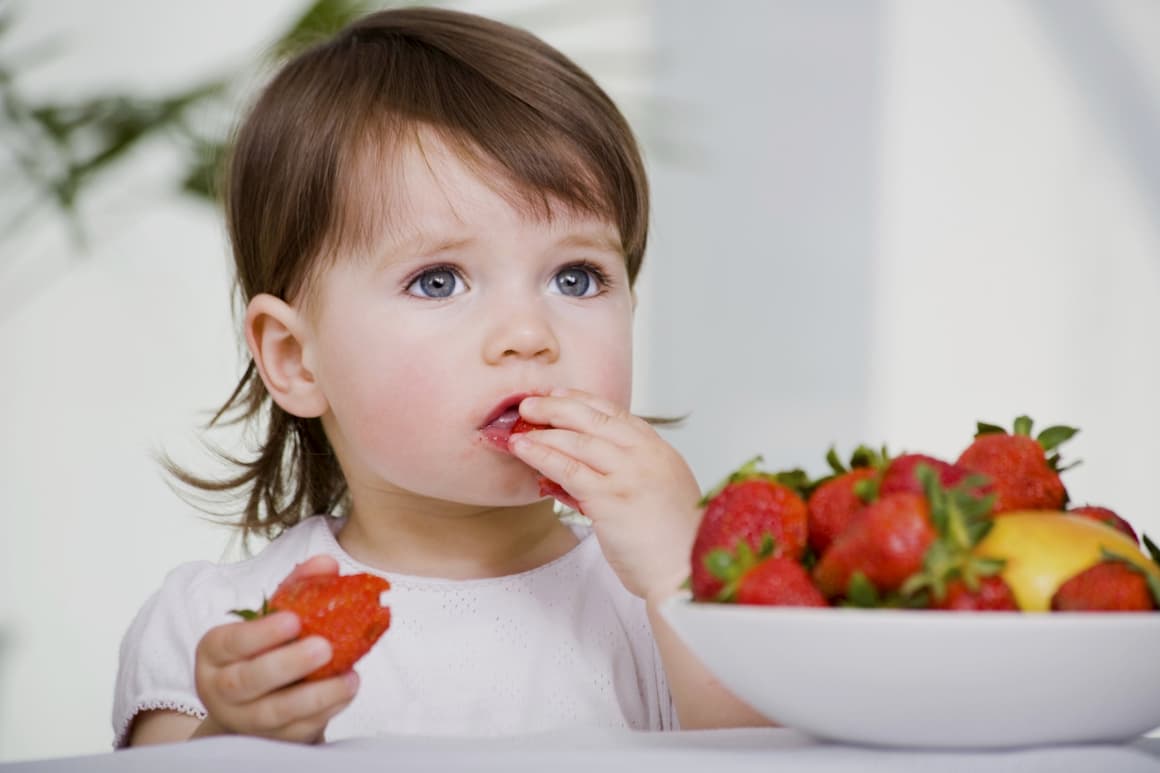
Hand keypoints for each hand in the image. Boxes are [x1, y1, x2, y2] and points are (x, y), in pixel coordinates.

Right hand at [193, 555, 358, 742]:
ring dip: (315, 696)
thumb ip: (298, 587)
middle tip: (323, 647)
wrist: (255, 701)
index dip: (260, 633)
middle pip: (247, 681)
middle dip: (287, 664)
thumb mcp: (272, 616)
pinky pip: (298, 729)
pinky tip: (347, 691)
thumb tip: (327, 563)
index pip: (230, 642)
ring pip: (274, 713)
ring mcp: (245, 719)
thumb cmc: (264, 649)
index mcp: (215, 652)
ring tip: (348, 678)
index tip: (293, 619)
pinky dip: (326, 711)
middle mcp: (222, 689)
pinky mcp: (273, 740)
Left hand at [509, 388, 701, 600]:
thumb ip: (622, 477)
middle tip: (530, 405)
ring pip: (576, 440)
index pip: (616, 414)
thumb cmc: (671, 543)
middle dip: (557, 407)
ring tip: (518, 429)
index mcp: (659, 452)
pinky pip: (567, 468)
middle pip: (593, 419)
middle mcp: (645, 455)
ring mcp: (628, 473)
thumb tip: (575, 471)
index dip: (583, 401)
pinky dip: (540, 455)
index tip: (560, 395)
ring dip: (543, 432)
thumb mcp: (655, 495)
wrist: (684, 570)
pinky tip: (523, 450)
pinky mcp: (610, 496)